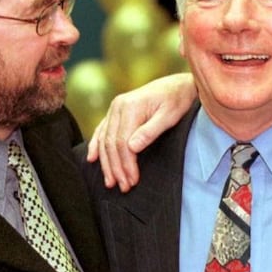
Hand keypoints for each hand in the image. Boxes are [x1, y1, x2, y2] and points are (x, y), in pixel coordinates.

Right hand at [86, 72, 196, 191]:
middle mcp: (118, 106)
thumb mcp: (169, 115)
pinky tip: (92, 158)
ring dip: (106, 162)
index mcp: (130, 106)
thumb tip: (132, 148)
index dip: (126, 164)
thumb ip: (150, 131)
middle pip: (111, 143)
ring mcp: (115, 108)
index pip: (122, 142)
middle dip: (116, 168)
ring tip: (110, 181)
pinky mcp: (116, 111)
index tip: (132, 180)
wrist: (179, 84)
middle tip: (123, 187)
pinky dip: (96, 145)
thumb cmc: (177, 99)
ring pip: (104, 139)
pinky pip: (102, 130)